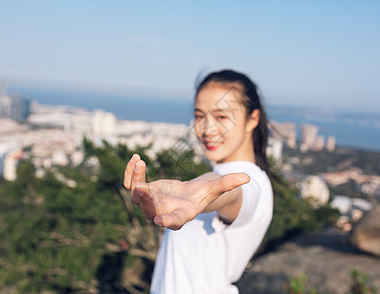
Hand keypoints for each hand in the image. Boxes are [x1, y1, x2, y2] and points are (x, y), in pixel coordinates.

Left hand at [123, 154, 249, 229]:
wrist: (186, 196)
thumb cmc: (202, 195)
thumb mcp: (214, 189)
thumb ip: (227, 184)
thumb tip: (247, 177)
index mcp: (181, 215)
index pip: (174, 221)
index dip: (167, 221)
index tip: (160, 221)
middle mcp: (162, 212)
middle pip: (149, 211)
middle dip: (144, 201)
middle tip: (140, 188)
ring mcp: (150, 203)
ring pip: (135, 196)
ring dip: (135, 179)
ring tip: (139, 161)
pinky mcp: (143, 191)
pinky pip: (132, 184)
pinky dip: (132, 173)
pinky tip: (135, 158)